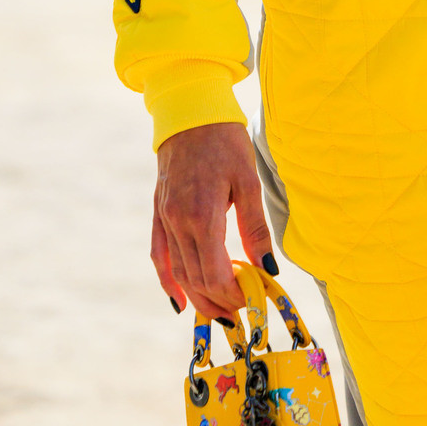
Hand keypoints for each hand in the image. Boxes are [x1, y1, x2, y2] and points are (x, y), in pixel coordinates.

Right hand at [151, 122, 274, 322]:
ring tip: (219, 312)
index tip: (251, 300)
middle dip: (218, 301)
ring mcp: (164, 217)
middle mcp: (178, 220)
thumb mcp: (248, 181)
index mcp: (203, 214)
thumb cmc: (225, 142)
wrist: (190, 112)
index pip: (214, 272)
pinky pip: (159, 254)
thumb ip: (255, 228)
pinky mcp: (157, 211)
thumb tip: (269, 269)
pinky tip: (179, 300)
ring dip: (198, 296)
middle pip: (195, 277)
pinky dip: (168, 280)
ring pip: (178, 271)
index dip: (232, 293)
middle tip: (240, 313)